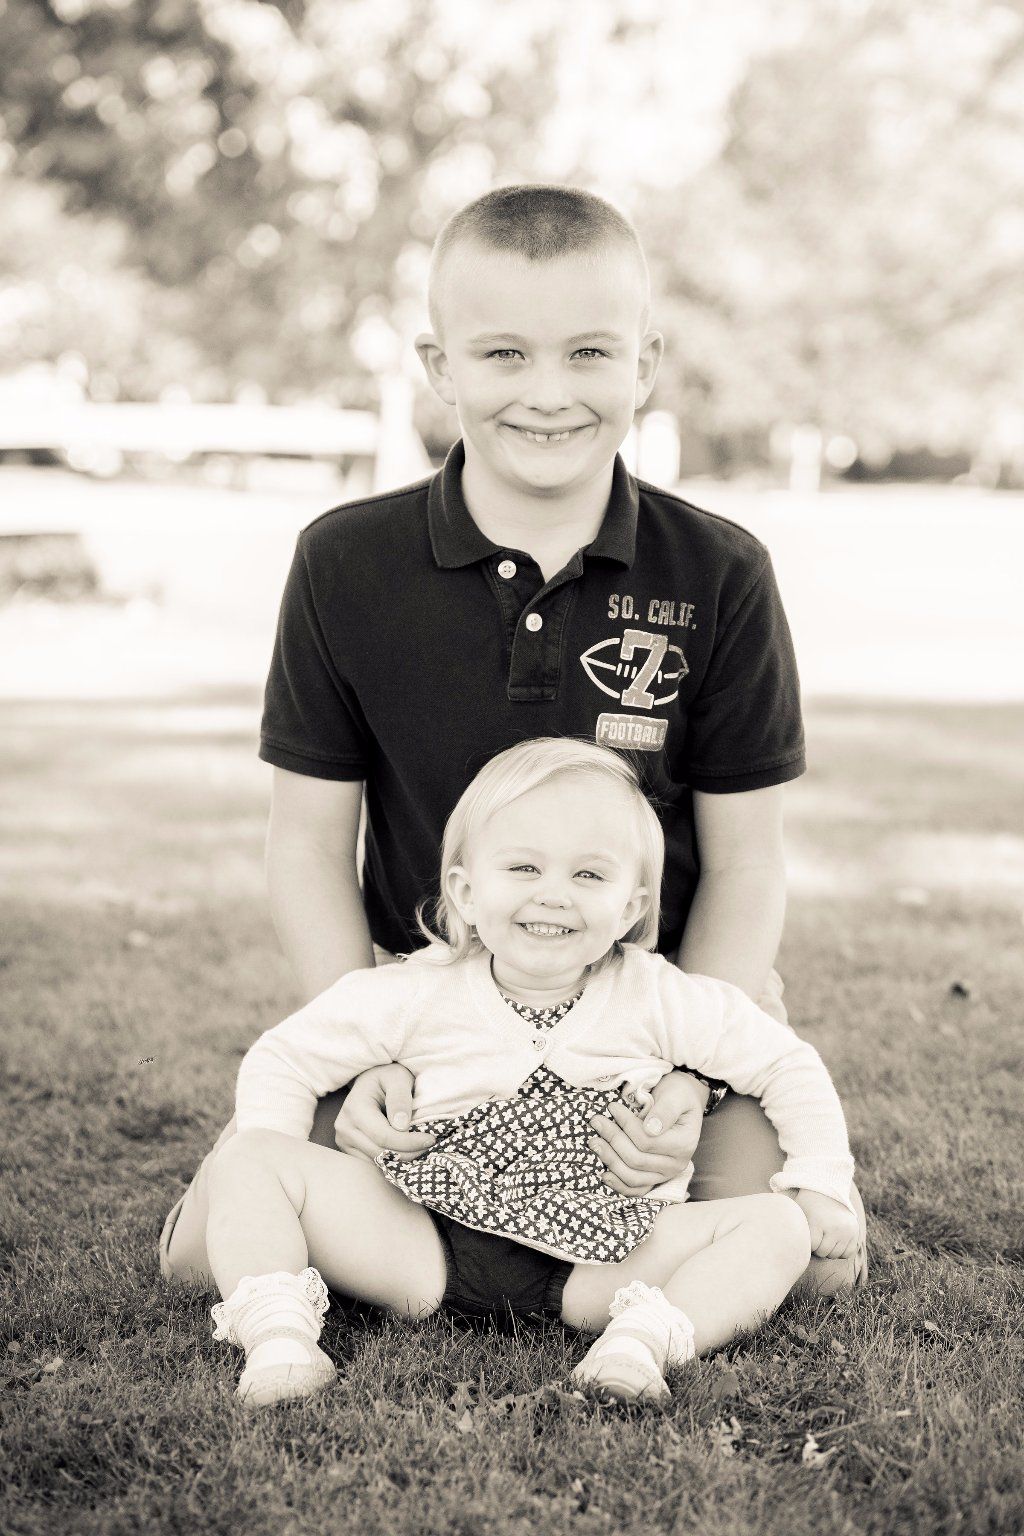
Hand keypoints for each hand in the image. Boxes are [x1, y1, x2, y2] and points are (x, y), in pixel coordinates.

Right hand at [332, 1064, 435, 1162]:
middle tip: (429, 1145)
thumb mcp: (397, 1078)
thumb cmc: (387, 1076)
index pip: (384, 1136)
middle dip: (408, 1153)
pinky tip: (407, 1151)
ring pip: (377, 1162)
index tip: (430, 1139)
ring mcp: (344, 1142)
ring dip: (401, 1159)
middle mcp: (344, 1129)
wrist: (372, 1080)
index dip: (409, 1142)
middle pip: (380, 1153)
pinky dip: (391, 1161)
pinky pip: (373, 1163)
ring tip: (420, 1148)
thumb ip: (399, 1099)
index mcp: (355, 1109)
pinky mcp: (350, 1150)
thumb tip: (401, 1126)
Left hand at [589, 1072, 708, 1195]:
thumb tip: (650, 1128)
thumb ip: (665, 1110)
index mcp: (683, 1145)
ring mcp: (665, 1175)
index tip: (612, 1107)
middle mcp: (676, 1165)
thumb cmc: (677, 1097)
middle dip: (613, 1140)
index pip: (647, 1141)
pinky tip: (603, 1174)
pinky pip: (636, 1190)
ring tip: (594, 1142)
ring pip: (633, 1177)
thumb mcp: (675, 1096)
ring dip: (610, 1160)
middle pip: (637, 1160)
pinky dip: (618, 1184)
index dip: (626, 1124)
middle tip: (597, 1121)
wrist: (682, 1104)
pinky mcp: (654, 1180)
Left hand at [793, 1189, 858, 1259]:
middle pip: (823, 1252)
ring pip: (835, 1254)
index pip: (811, 1247)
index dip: (807, 1241)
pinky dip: (841, 1250)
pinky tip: (834, 1238)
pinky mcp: (855, 1232)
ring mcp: (847, 1231)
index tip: (806, 1230)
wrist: (827, 1188)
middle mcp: (835, 1227)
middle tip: (816, 1232)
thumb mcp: (796, 1211)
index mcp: (818, 1222)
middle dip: (817, 1246)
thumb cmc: (807, 1203)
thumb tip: (770, 1238)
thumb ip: (786, 1224)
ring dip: (828, 1248)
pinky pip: (848, 1253)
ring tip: (824, 1234)